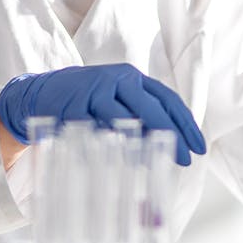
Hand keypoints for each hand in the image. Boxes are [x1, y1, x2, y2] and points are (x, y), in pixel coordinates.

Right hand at [0, 63, 206, 165]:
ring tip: (156, 164)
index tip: (199, 148)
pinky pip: (97, 130)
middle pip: (151, 107)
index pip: (167, 99)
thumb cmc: (89, 101)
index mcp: (132, 77)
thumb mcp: (117, 102)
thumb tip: (171, 149)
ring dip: (141, 144)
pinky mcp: (73, 106)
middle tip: (185, 161)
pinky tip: (119, 161)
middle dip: (171, 135)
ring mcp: (94, 91)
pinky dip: (109, 146)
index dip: (186, 123)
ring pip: (124, 119)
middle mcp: (117, 79)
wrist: (42, 92)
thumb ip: (140, 118)